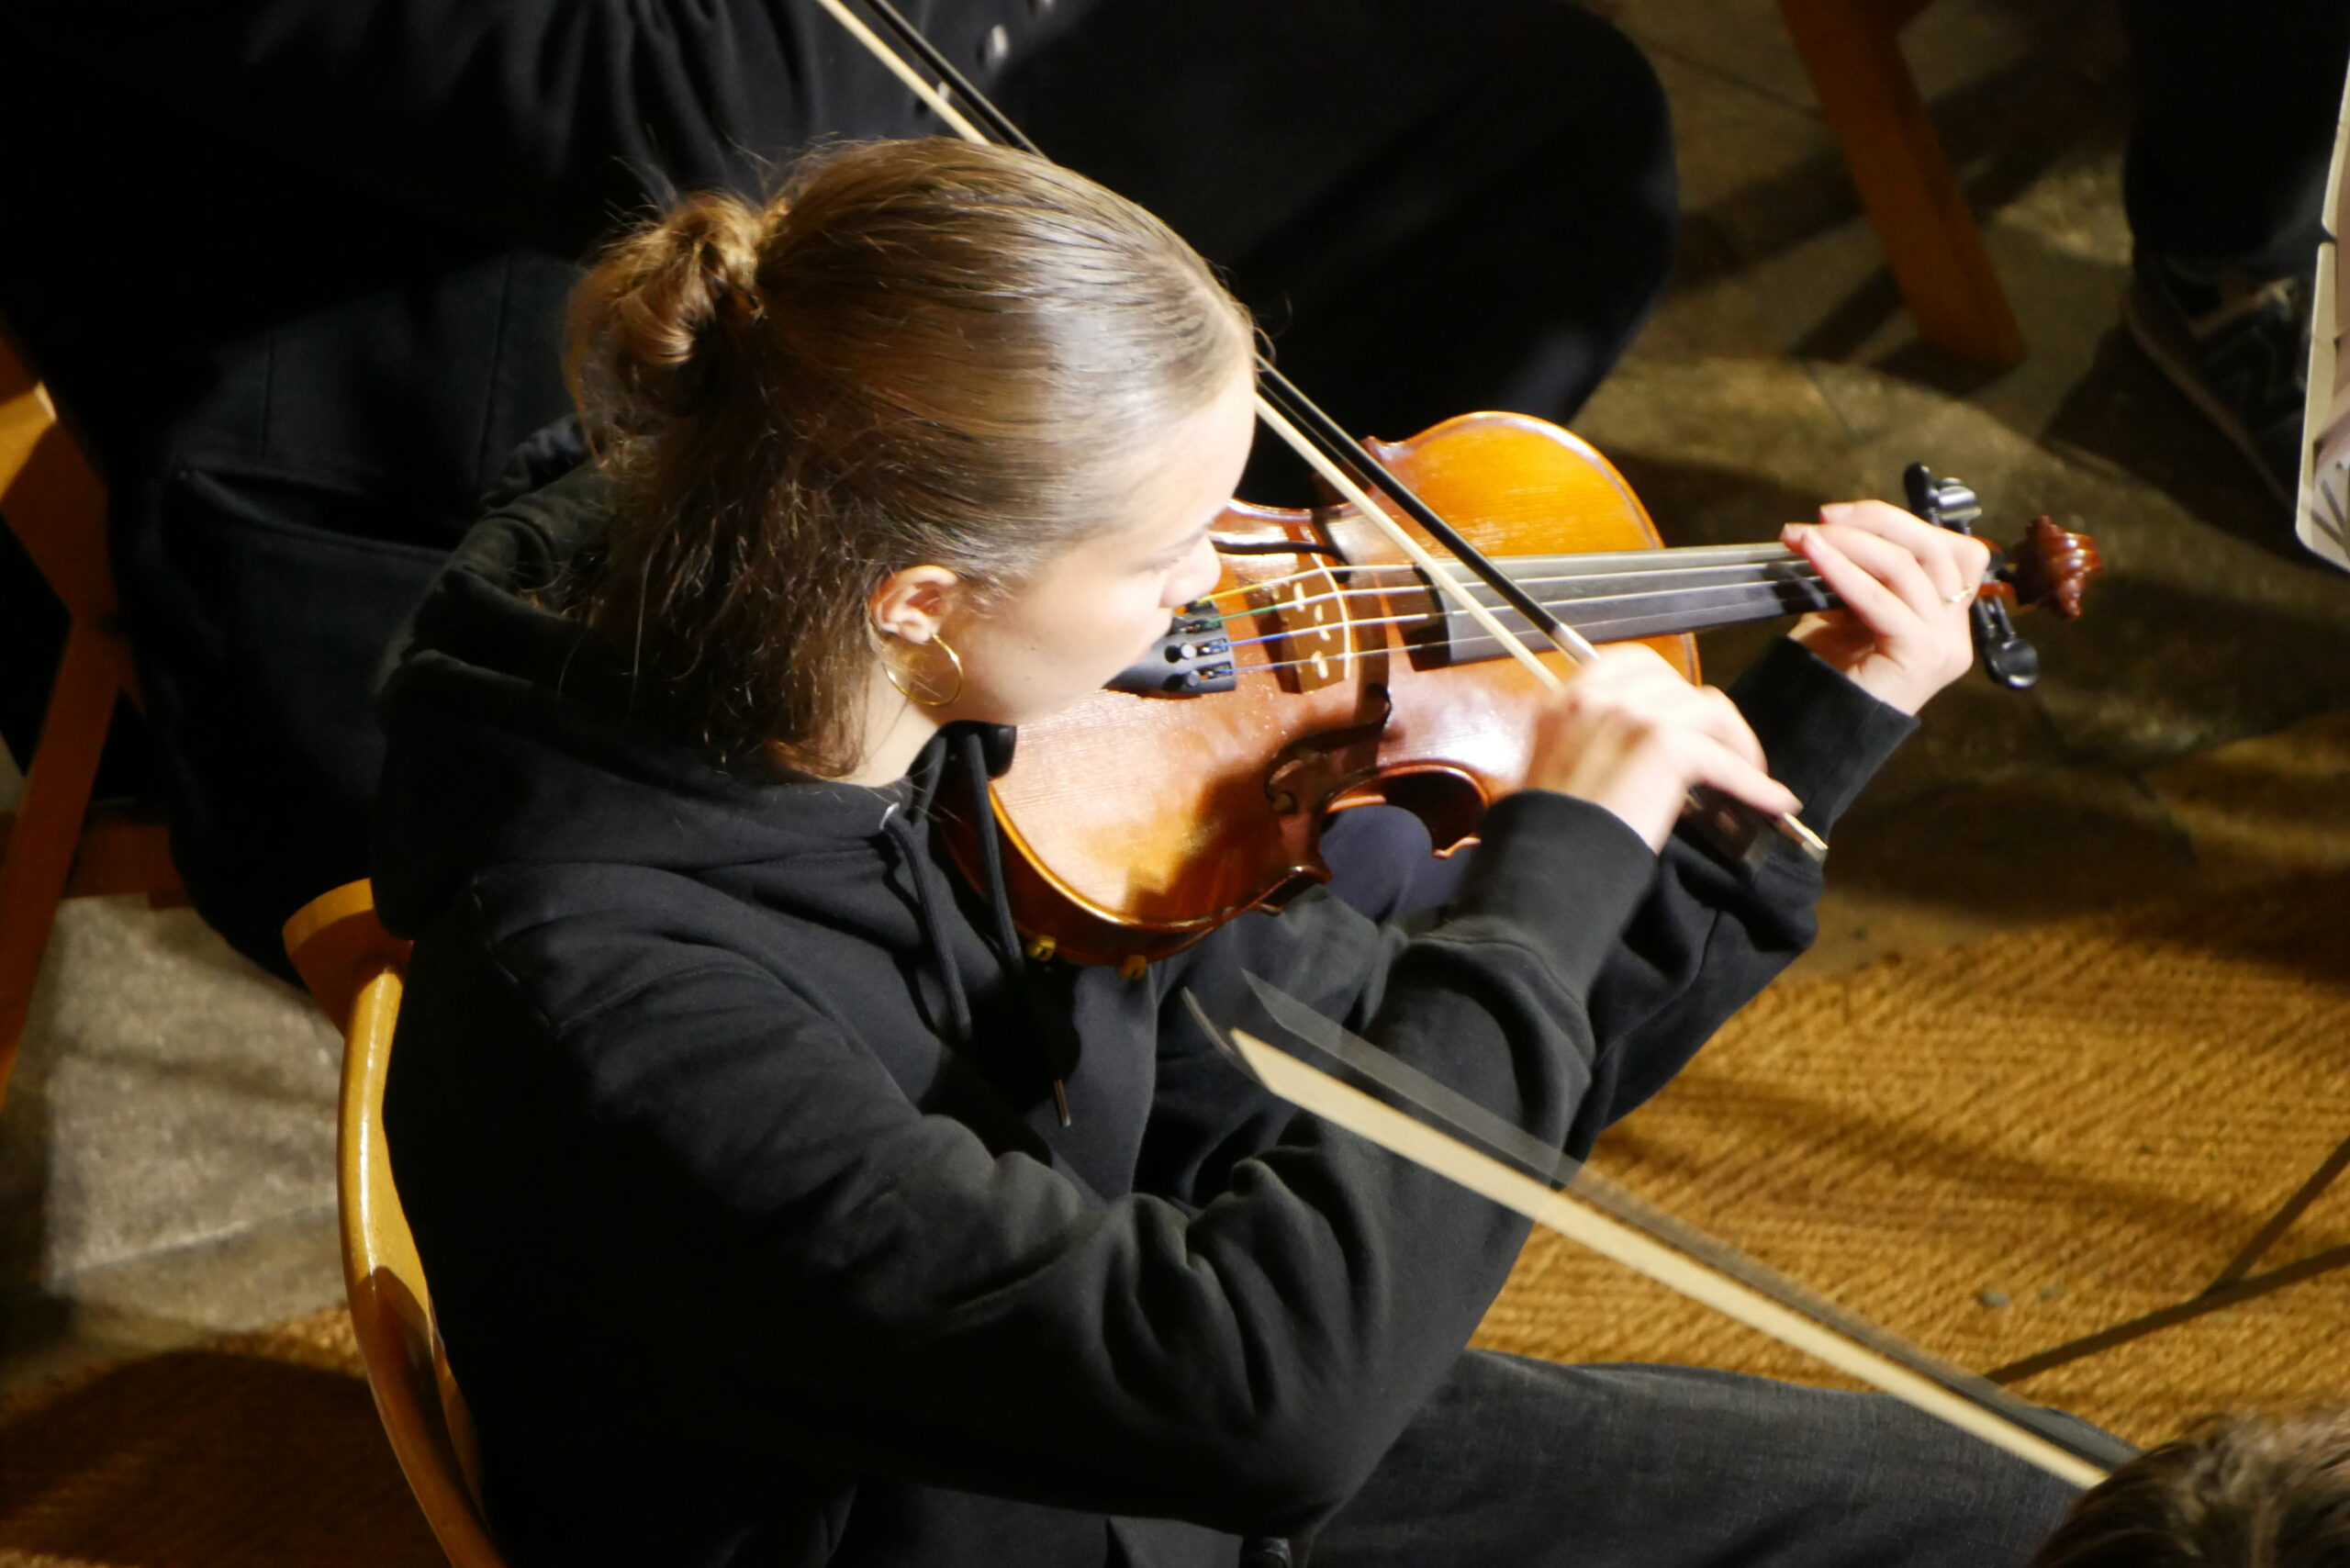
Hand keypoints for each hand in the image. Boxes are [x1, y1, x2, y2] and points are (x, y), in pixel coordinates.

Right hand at [1523, 644, 1800, 851]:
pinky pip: (1725, 759)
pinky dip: (1753, 783)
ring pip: (1709, 713)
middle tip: (1720, 748)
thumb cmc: (1548, 830)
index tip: (1683, 712)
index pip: (1632, 664)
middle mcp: (1599, 696)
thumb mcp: (1555, 765)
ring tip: (1748, 773)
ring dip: (1736, 743)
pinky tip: (1771, 801)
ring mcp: (1633, 715)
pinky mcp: (1665, 745)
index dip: (1668, 686)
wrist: (1547, 862)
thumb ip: (1589, 738)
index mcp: (1567, 698)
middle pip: (1678, 685)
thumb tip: (1641, 748)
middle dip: (1705, 716)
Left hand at [1781, 500, 1990, 714]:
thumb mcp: (1848, 611)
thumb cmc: (1829, 672)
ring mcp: (1944, 644)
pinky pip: (1883, 599)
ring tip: (1805, 536)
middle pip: (1935, 547)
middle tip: (1822, 518)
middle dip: (1875, 522)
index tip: (1837, 515)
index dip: (1896, 522)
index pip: (1947, 548)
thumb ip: (1862, 574)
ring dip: (1852, 542)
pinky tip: (1814, 557)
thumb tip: (1840, 528)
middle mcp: (1955, 630)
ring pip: (1910, 566)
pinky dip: (1845, 572)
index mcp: (1945, 616)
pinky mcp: (1922, 655)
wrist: (1815, 730)